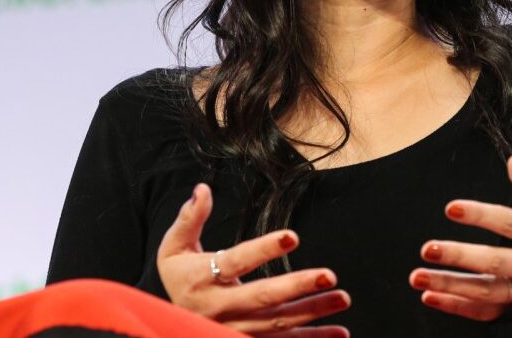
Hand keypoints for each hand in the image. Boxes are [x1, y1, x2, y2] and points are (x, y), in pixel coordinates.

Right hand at [157, 183, 351, 336]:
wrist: (169, 323)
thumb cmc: (178, 277)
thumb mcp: (173, 247)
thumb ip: (189, 218)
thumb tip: (203, 188)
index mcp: (201, 280)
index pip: (236, 262)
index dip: (263, 249)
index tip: (292, 236)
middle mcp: (220, 308)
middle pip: (263, 297)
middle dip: (297, 286)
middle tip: (329, 275)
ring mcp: (235, 328)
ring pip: (279, 322)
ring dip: (313, 311)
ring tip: (342, 297)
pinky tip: (339, 333)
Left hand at [409, 154, 511, 321]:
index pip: (508, 222)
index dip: (481, 215)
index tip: (450, 208)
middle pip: (495, 262)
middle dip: (460, 257)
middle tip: (426, 248)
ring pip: (486, 291)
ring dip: (450, 285)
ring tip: (416, 276)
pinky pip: (486, 311)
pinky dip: (457, 306)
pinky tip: (428, 296)